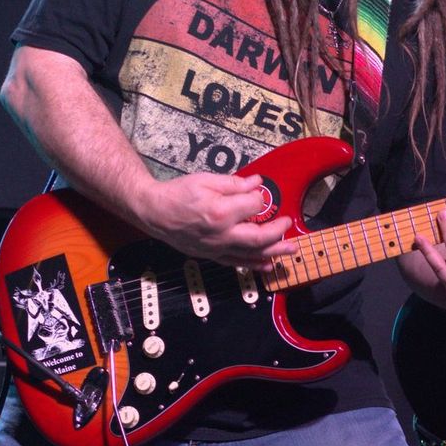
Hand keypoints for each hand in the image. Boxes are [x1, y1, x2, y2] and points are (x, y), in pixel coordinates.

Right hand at [137, 171, 298, 267]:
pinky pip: (237, 263)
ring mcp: (217, 248)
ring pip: (252, 254)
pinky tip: (268, 265)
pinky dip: (254, 264)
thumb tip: (257, 183)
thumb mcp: (205, 181)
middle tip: (288, 223)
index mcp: (220, 211)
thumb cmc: (178, 194)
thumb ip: (234, 184)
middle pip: (259, 237)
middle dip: (278, 231)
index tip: (258, 192)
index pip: (253, 205)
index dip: (259, 198)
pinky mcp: (212, 255)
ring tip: (290, 249)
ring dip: (274, 252)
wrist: (155, 212)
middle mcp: (221, 234)